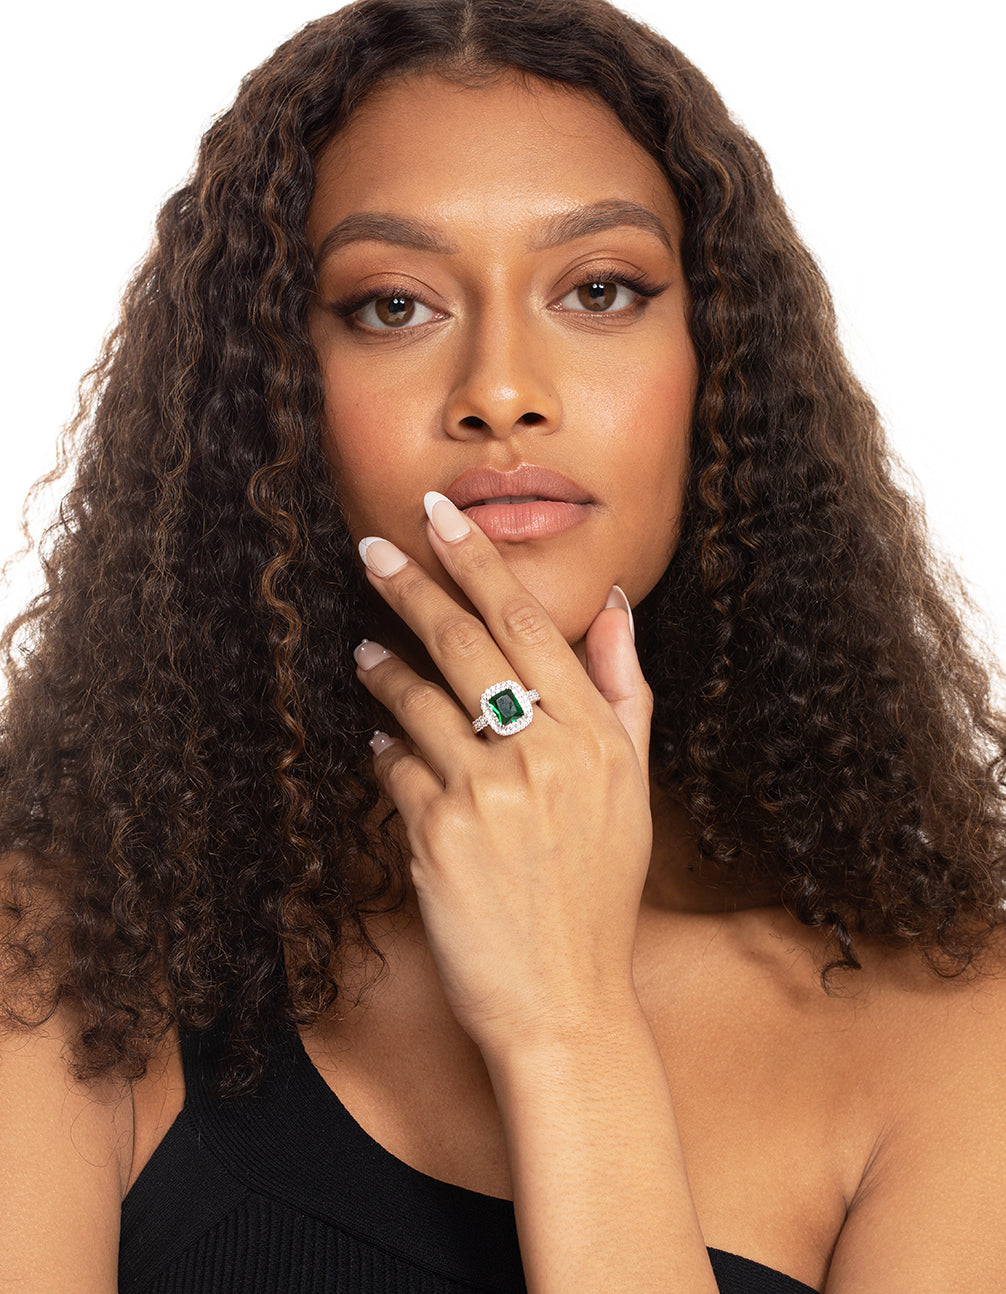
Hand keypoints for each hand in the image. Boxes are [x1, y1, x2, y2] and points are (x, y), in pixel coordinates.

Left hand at [354, 492, 652, 1060]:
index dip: (480, 561)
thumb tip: (616, 608)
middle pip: (466, 644)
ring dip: (384, 667)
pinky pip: (395, 765)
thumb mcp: (631, 788)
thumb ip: (624, 691)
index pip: (530, 623)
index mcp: (596, 736)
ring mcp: (487, 794)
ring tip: (363, 651)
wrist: (564, 1000)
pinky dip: (383, 745)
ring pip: (419, 699)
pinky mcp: (436, 834)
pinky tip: (381, 740)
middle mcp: (544, 754)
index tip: (443, 516)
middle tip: (373, 548)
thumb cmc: (598, 891)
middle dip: (413, 586)